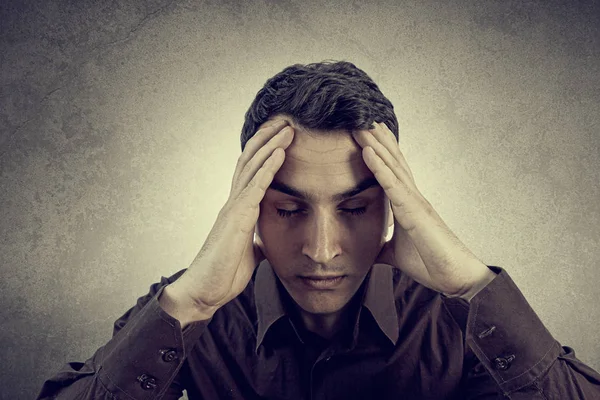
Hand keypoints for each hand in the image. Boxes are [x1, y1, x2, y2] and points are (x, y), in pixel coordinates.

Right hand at [166, 120, 293, 318]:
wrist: (204, 292)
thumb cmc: (224, 273)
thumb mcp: (249, 253)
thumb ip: (257, 241)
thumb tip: (266, 243)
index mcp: (237, 208)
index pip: (251, 171)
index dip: (265, 151)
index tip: (281, 135)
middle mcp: (233, 202)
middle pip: (250, 160)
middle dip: (268, 138)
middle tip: (286, 120)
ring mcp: (233, 208)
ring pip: (252, 166)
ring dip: (271, 145)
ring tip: (288, 127)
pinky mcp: (235, 219)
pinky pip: (254, 187)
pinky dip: (268, 168)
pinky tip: (280, 153)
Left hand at [352, 122, 494, 299]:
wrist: (455, 278)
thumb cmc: (430, 263)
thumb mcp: (396, 254)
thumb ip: (383, 246)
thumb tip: (370, 249)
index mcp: (408, 204)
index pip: (391, 171)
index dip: (379, 151)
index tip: (366, 134)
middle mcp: (412, 196)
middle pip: (392, 160)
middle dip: (376, 139)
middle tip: (360, 117)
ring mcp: (415, 202)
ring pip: (392, 165)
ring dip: (375, 144)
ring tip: (360, 124)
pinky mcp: (415, 213)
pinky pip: (393, 186)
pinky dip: (379, 167)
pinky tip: (368, 151)